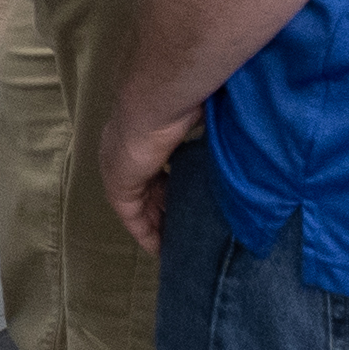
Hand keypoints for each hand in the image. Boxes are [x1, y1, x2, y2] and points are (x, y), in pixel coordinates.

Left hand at [94, 89, 198, 249]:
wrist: (156, 103)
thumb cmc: (182, 101)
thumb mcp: (196, 119)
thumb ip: (205, 131)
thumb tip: (229, 135)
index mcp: (143, 134)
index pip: (157, 167)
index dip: (172, 184)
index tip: (189, 201)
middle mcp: (126, 153)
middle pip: (148, 189)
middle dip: (166, 209)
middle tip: (187, 228)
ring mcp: (119, 170)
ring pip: (140, 206)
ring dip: (158, 224)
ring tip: (177, 242)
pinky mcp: (118, 187)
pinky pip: (132, 218)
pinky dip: (146, 233)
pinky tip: (162, 248)